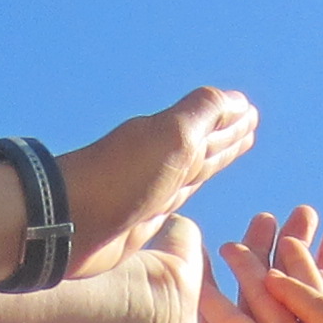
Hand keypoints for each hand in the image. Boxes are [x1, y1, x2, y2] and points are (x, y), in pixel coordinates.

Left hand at [57, 87, 257, 282]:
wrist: (71, 222)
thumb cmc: (121, 177)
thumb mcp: (171, 137)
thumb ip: (203, 114)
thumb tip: (237, 100)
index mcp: (171, 136)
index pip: (212, 124)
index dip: (233, 120)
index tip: (251, 111)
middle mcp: (163, 159)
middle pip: (205, 145)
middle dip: (227, 136)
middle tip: (250, 124)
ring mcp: (153, 188)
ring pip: (194, 170)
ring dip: (214, 158)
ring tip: (235, 147)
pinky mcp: (143, 219)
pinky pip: (178, 198)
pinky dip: (190, 188)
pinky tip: (189, 186)